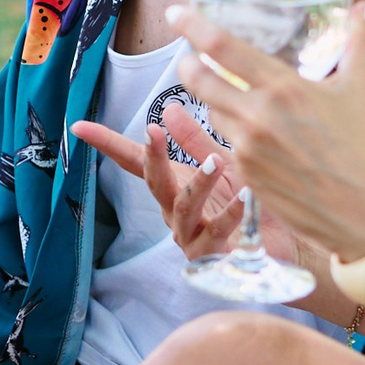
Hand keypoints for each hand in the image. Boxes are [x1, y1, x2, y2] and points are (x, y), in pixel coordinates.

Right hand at [72, 103, 305, 262]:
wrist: (285, 248)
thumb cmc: (250, 205)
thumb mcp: (223, 165)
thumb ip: (195, 142)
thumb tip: (168, 108)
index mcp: (173, 188)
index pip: (135, 163)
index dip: (108, 144)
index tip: (80, 126)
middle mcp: (176, 214)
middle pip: (155, 184)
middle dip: (153, 158)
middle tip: (153, 132)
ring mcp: (193, 237)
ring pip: (185, 210)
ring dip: (199, 185)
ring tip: (217, 162)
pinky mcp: (217, 256)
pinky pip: (220, 234)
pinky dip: (233, 215)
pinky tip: (247, 197)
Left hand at [172, 1, 364, 260]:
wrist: (364, 211)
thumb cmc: (361, 147)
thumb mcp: (357, 89)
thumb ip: (357, 43)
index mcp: (283, 87)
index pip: (223, 47)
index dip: (193, 26)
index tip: (176, 13)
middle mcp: (257, 114)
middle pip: (199, 80)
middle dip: (187, 65)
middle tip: (189, 56)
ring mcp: (246, 147)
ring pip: (211, 112)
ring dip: (213, 100)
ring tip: (230, 95)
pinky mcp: (244, 173)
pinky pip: (224, 143)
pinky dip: (231, 131)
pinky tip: (250, 132)